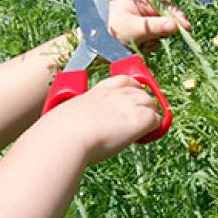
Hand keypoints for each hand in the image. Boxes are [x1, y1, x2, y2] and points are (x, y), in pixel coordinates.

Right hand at [41, 75, 161, 164]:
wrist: (65, 137)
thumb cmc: (60, 132)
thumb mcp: (71, 114)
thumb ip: (82, 116)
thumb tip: (79, 128)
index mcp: (99, 90)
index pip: (124, 80)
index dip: (133, 88)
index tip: (131, 99)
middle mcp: (116, 94)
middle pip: (142, 91)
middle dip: (143, 104)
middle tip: (139, 119)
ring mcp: (129, 105)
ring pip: (151, 104)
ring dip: (150, 115)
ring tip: (143, 130)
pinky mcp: (139, 119)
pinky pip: (157, 120)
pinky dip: (154, 129)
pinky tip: (144, 137)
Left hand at [106, 0, 190, 52]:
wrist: (90, 45)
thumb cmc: (108, 31)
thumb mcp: (134, 28)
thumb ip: (155, 27)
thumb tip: (175, 25)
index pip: (164, 6)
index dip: (176, 17)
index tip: (187, 27)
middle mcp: (140, 6)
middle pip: (162, 20)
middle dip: (158, 33)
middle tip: (149, 42)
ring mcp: (138, 19)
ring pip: (156, 32)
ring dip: (151, 42)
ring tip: (139, 46)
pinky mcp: (136, 31)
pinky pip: (149, 39)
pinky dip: (145, 46)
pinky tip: (136, 49)